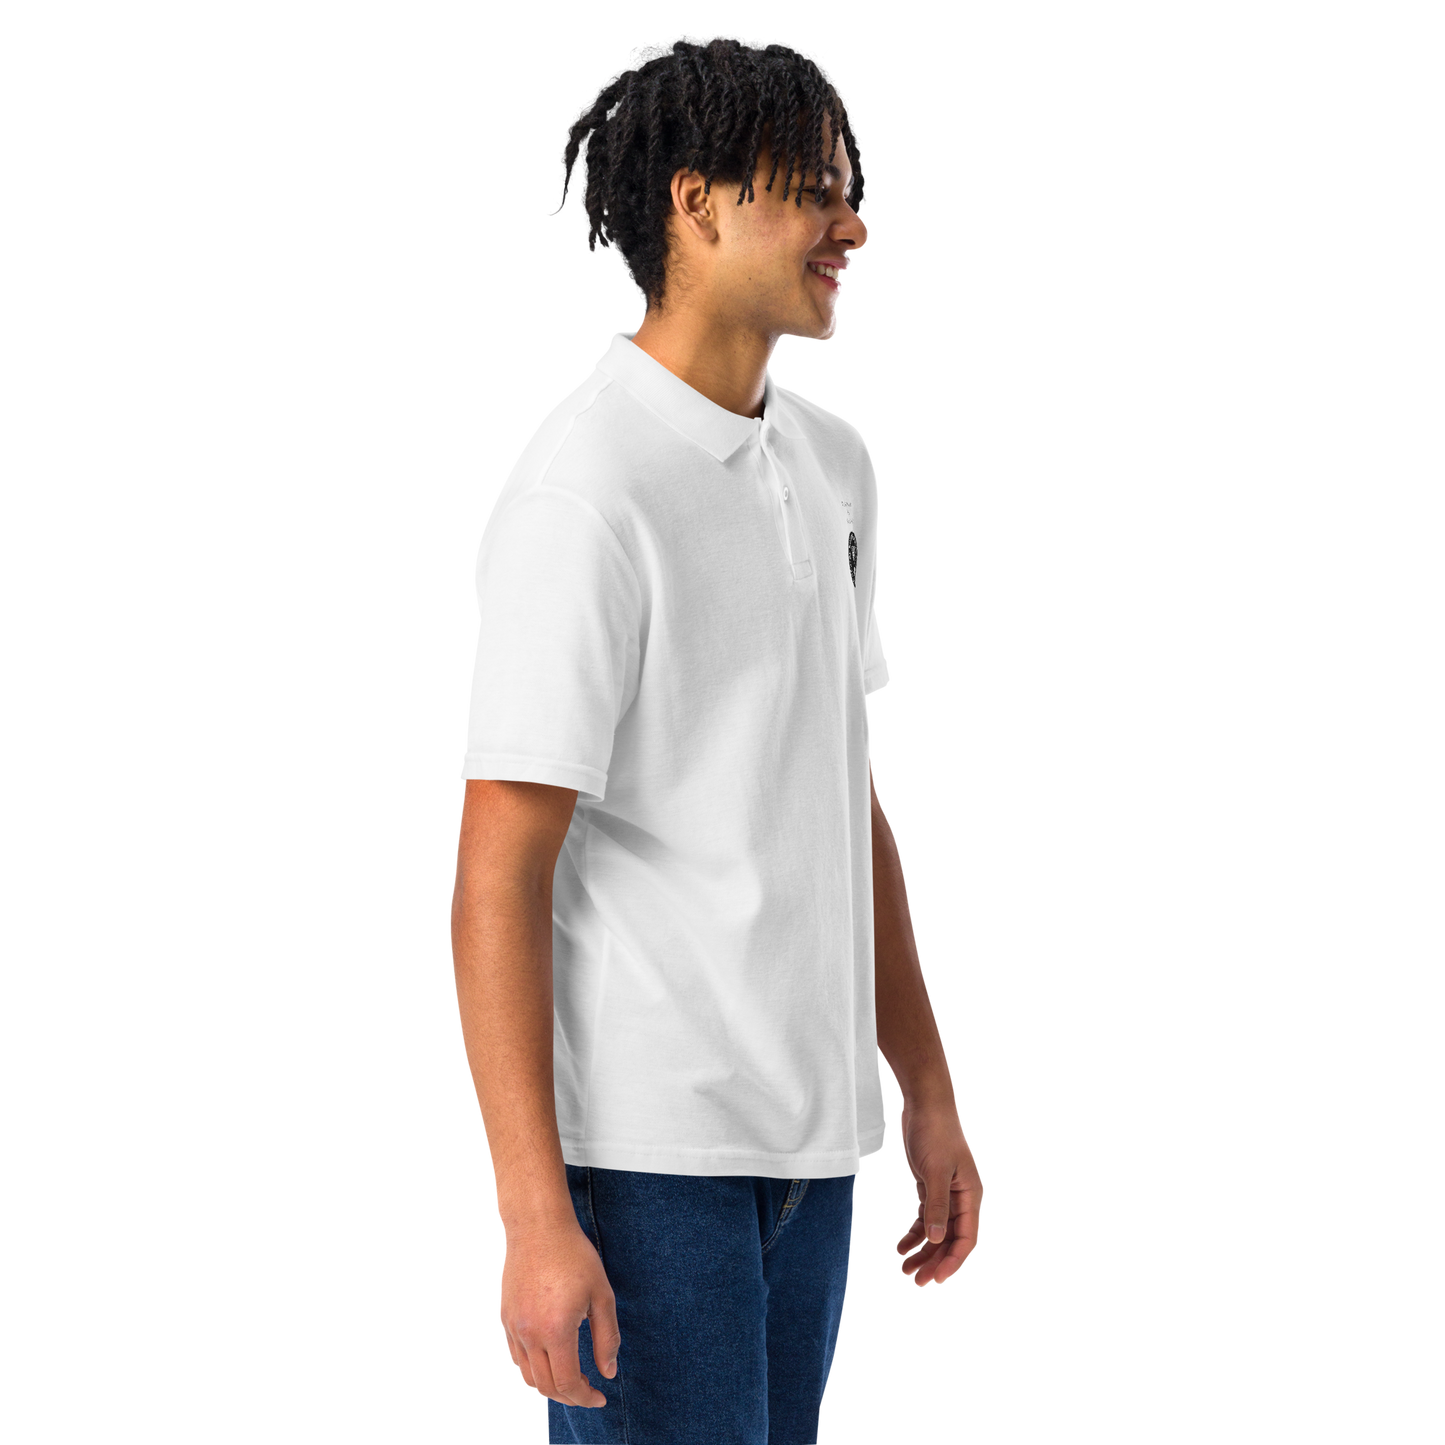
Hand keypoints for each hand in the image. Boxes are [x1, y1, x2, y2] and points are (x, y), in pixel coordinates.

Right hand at [497, 1218, 620, 1407]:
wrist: (537, 1226)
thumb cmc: (575, 1256)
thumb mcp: (602, 1294)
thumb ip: (607, 1338)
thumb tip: (608, 1373)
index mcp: (556, 1330)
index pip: (567, 1384)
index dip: (585, 1398)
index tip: (600, 1397)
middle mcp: (529, 1334)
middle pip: (546, 1386)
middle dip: (570, 1396)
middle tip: (588, 1389)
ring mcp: (512, 1327)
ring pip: (527, 1377)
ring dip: (549, 1386)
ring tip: (570, 1376)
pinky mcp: (502, 1318)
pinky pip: (514, 1357)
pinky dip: (531, 1369)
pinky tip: (549, 1358)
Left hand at [893, 1096, 984, 1288]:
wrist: (924, 1103)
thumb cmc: (936, 1131)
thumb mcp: (936, 1170)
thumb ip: (937, 1205)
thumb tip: (935, 1239)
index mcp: (971, 1195)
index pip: (967, 1239)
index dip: (953, 1262)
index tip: (936, 1280)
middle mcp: (961, 1198)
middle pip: (950, 1240)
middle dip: (933, 1262)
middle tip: (914, 1282)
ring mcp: (945, 1193)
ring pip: (935, 1233)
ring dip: (921, 1252)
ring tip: (903, 1269)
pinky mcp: (929, 1187)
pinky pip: (923, 1219)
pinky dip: (912, 1234)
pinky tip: (899, 1246)